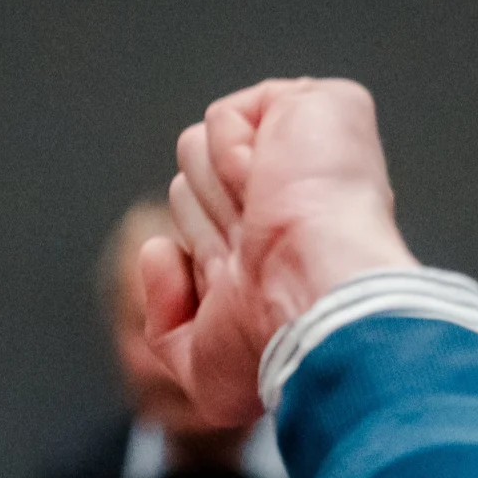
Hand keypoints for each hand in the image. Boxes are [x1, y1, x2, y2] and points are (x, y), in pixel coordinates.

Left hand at [137, 78, 419, 429]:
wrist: (317, 305)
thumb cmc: (279, 343)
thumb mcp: (206, 371)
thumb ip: (167, 322)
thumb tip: (160, 251)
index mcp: (276, 248)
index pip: (195, 230)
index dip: (205, 260)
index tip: (242, 287)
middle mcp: (289, 197)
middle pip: (188, 185)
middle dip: (208, 225)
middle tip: (257, 252)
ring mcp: (301, 150)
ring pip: (196, 147)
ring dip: (218, 195)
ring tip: (266, 220)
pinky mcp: (315, 105)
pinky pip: (225, 119)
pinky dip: (234, 157)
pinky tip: (271, 185)